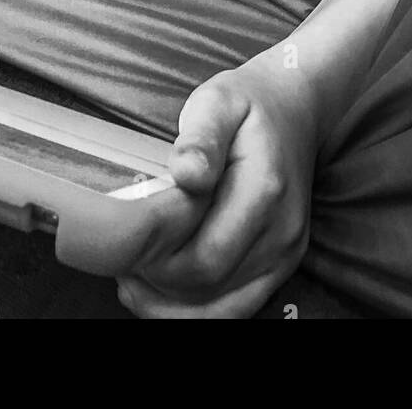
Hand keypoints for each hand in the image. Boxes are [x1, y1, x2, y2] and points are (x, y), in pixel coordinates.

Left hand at [117, 49, 317, 317]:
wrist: (294, 110)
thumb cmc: (247, 104)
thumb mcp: (218, 101)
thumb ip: (201, 139)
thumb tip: (186, 175)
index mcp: (264, 190)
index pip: (204, 255)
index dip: (156, 259)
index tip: (121, 239)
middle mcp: (281, 232)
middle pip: (206, 286)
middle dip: (155, 280)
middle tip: (117, 256)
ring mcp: (285, 254)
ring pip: (219, 309)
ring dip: (168, 304)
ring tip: (129, 277)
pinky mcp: (280, 266)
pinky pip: (234, 308)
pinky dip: (192, 308)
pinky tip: (158, 288)